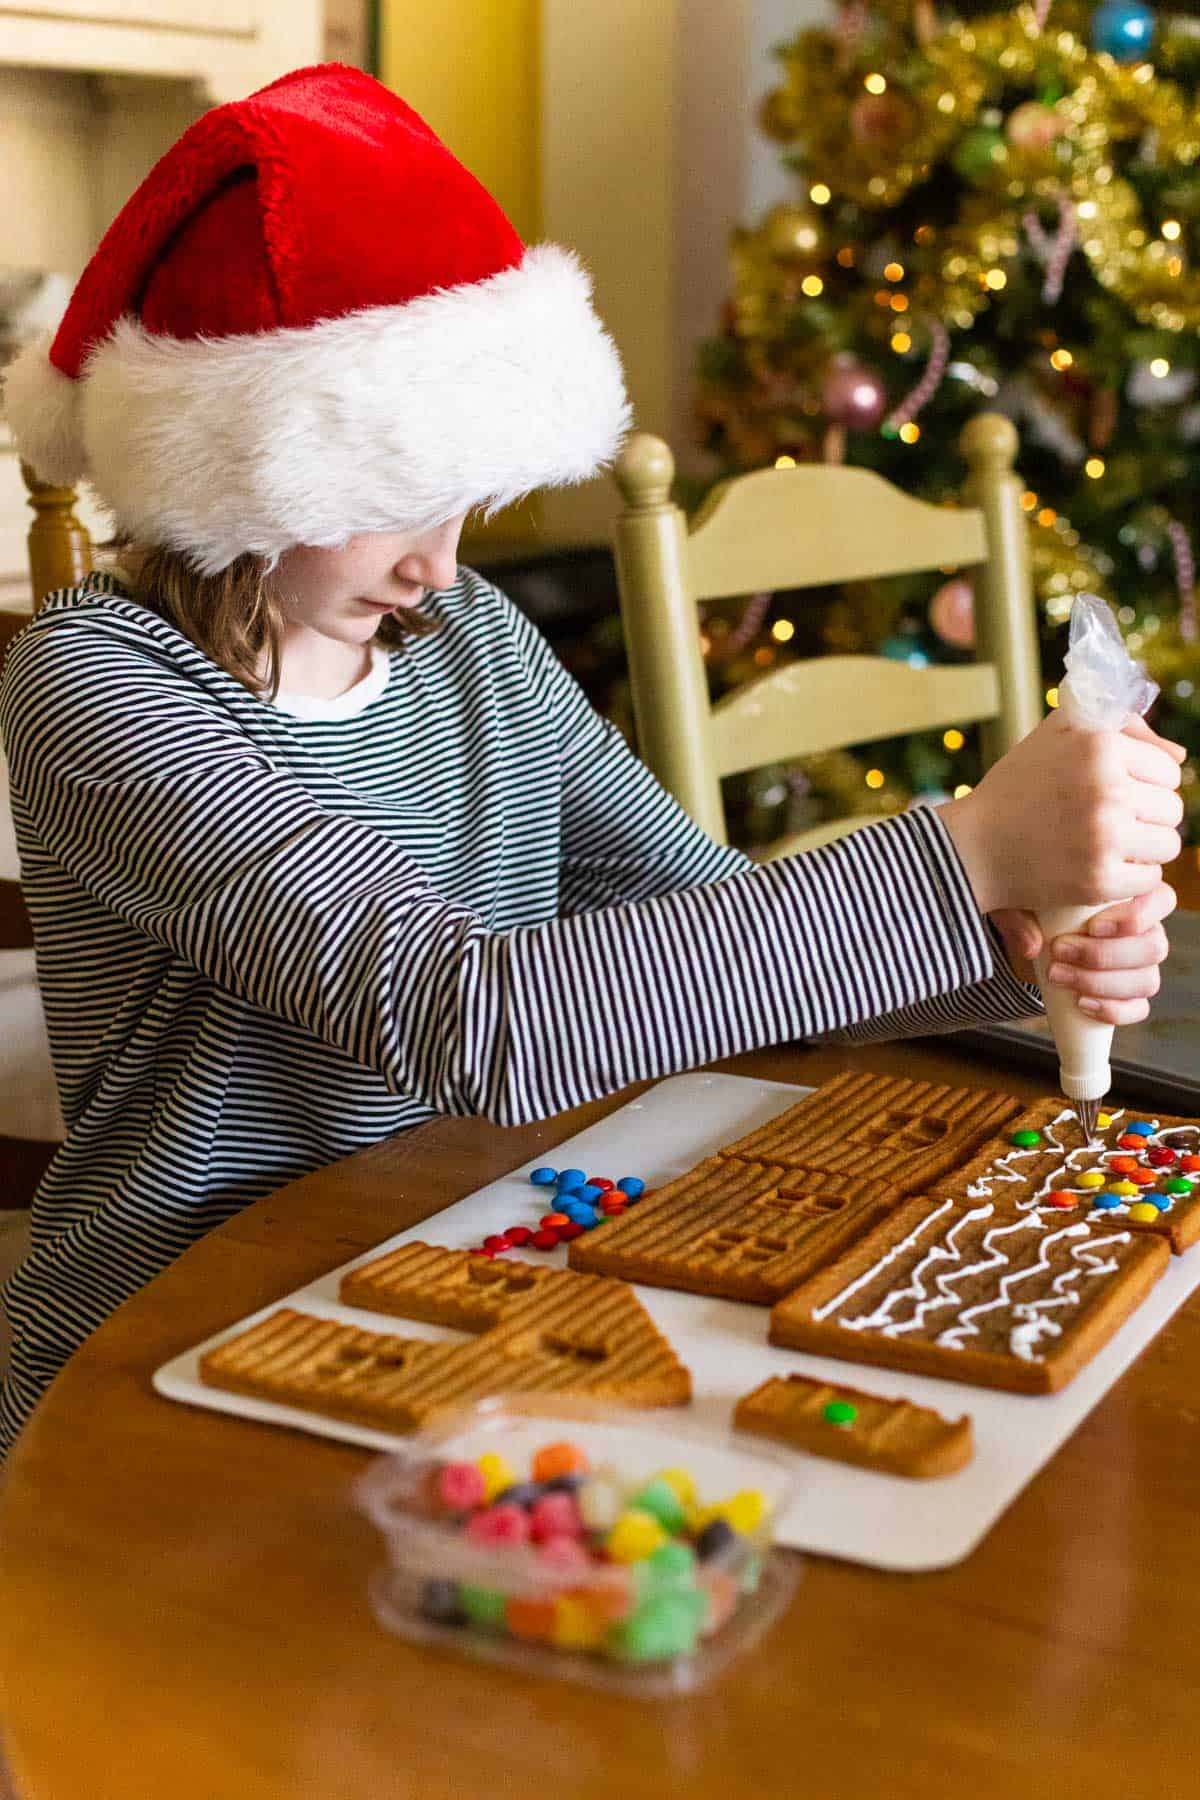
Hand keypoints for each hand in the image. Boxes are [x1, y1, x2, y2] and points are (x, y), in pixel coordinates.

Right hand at [940, 711, 1183, 915]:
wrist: (972, 845)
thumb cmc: (1018, 787)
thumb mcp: (1060, 735)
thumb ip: (1122, 729)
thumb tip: (1181, 756)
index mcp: (1099, 744)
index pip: (1168, 769)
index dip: (1148, 783)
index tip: (1119, 792)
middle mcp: (1106, 787)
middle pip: (1172, 808)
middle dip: (1149, 817)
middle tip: (1113, 823)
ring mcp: (1103, 835)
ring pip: (1167, 845)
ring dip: (1145, 848)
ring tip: (1112, 845)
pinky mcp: (1098, 878)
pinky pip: (1149, 880)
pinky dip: (1131, 878)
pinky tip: (1102, 867)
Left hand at [991, 879, 1175, 1022]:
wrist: (1031, 935)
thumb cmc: (1036, 906)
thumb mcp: (1021, 899)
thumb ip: (1020, 914)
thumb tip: (1032, 946)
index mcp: (1134, 898)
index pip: (1162, 900)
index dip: (1136, 917)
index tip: (1092, 927)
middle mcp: (1146, 932)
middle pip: (1153, 948)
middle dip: (1104, 955)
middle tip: (1059, 950)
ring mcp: (1142, 966)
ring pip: (1147, 980)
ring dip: (1101, 982)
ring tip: (1058, 975)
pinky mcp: (1131, 995)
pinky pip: (1139, 1008)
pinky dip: (1113, 1011)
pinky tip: (1082, 1004)